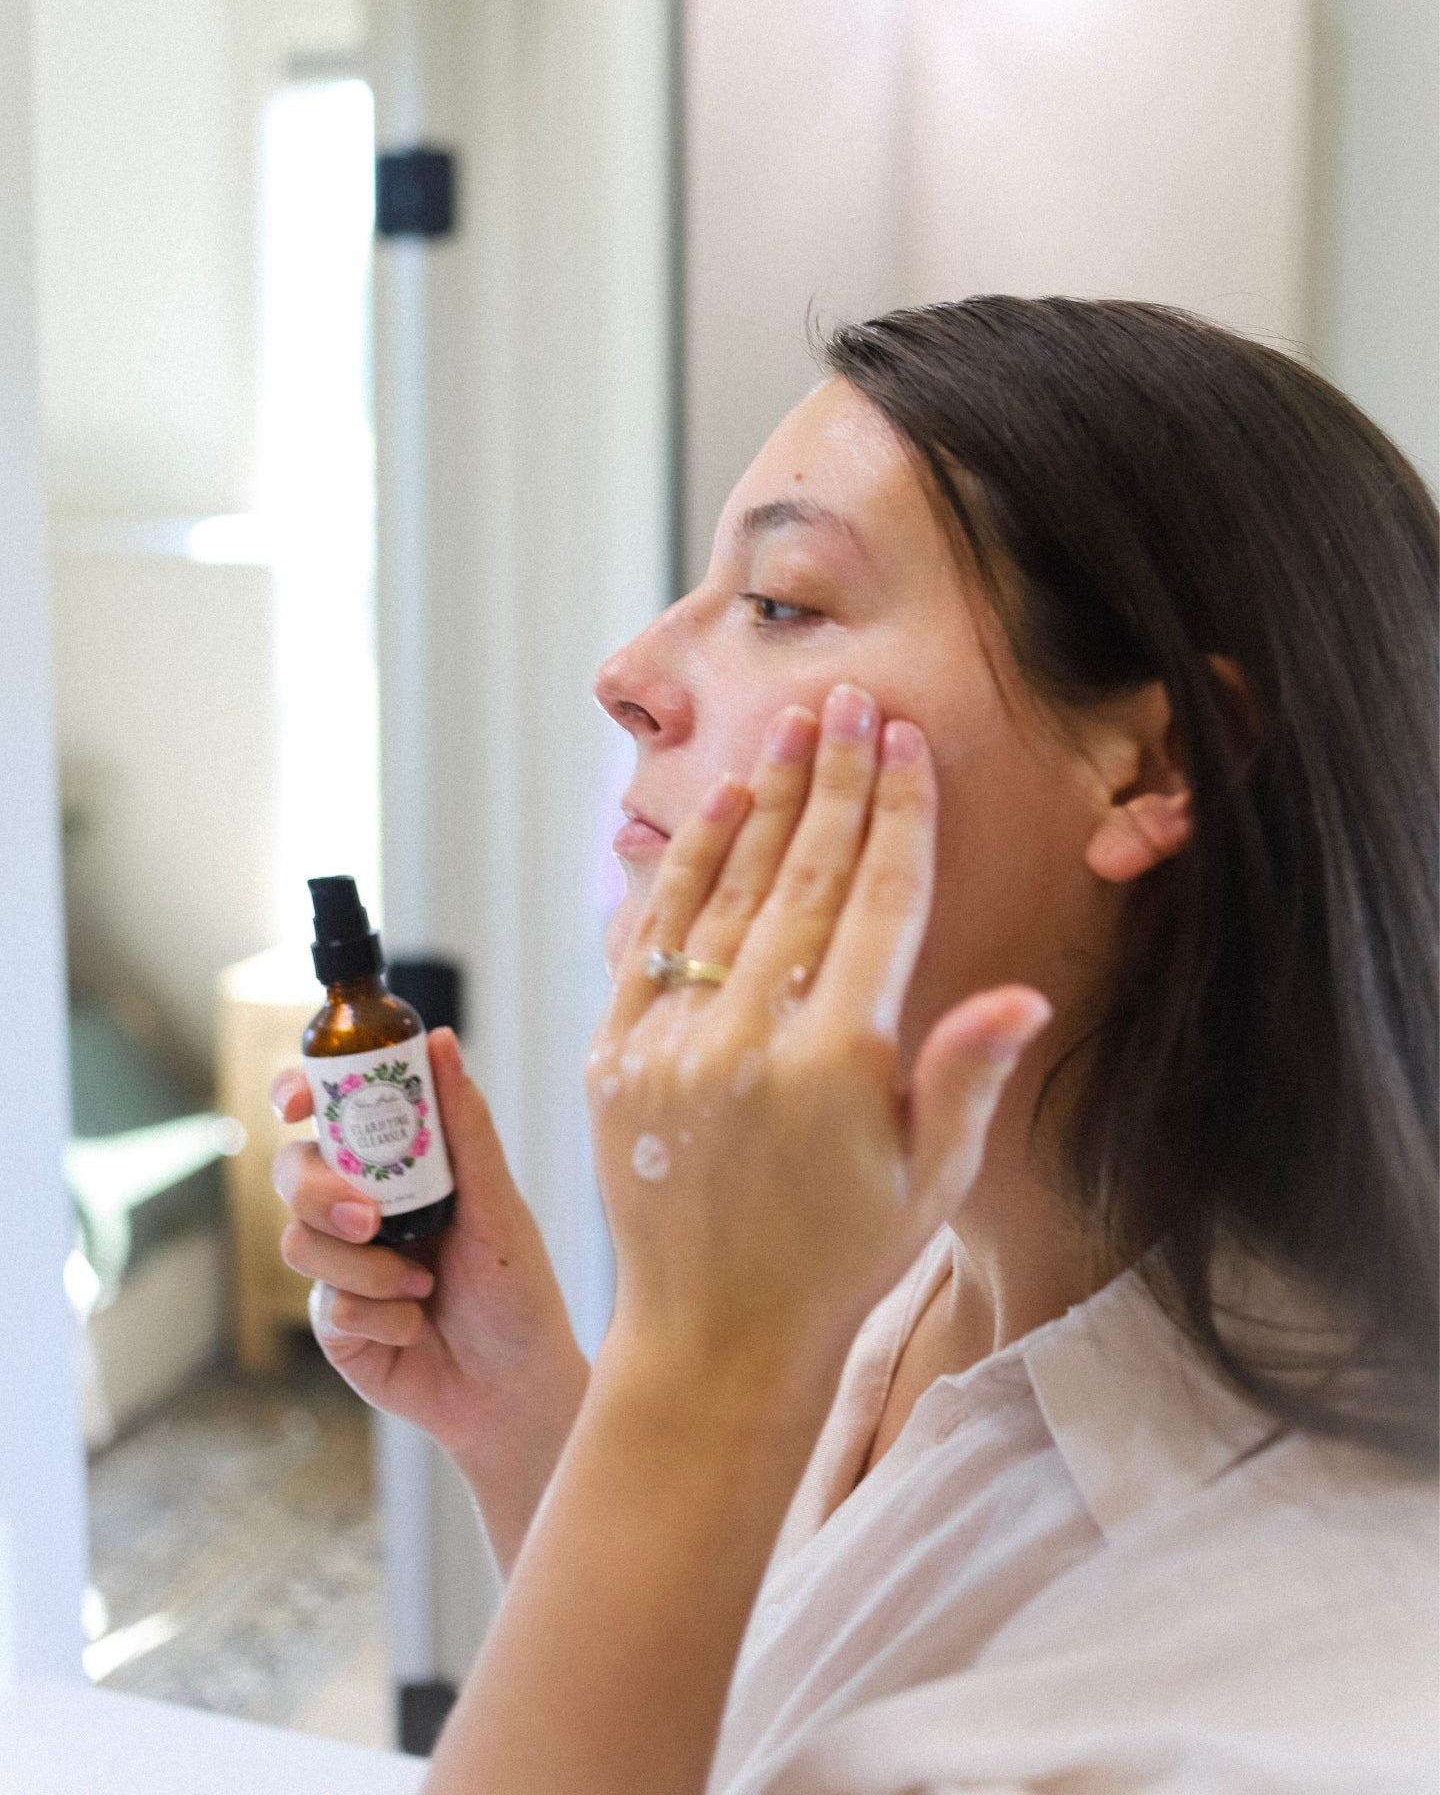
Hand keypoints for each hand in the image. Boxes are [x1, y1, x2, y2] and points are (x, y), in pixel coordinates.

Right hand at [271, 1029, 588, 1571]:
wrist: (516, 1389)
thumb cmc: (518, 1289)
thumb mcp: (498, 1203)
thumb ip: (464, 1126)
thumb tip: (440, 1042)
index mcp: (399, 1167)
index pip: (330, 1112)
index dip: (299, 1094)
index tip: (298, 1100)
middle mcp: (362, 1207)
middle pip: (292, 1170)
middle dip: (320, 1190)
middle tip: (370, 1217)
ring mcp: (341, 1266)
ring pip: (299, 1239)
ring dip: (364, 1267)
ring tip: (420, 1287)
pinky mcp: (333, 1324)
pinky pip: (325, 1303)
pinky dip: (376, 1315)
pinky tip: (414, 1327)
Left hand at [586, 684, 1051, 1390]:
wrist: (713, 1335)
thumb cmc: (840, 1262)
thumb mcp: (926, 1184)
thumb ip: (964, 1078)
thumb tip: (1023, 991)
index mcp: (838, 1067)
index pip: (879, 906)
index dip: (899, 817)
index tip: (907, 744)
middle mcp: (750, 1043)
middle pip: (803, 879)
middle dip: (835, 782)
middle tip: (850, 700)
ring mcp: (672, 1046)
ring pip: (726, 893)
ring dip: (765, 803)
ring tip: (792, 730)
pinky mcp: (616, 1056)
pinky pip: (652, 938)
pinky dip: (684, 866)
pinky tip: (717, 808)